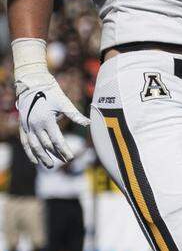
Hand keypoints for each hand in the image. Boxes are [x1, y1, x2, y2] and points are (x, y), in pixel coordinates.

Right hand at [13, 41, 89, 167]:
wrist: (32, 84)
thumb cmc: (51, 92)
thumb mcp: (64, 103)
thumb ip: (75, 115)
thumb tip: (89, 123)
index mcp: (47, 120)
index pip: (56, 140)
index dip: (63, 150)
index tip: (70, 157)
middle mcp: (35, 125)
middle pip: (46, 145)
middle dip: (56, 154)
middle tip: (65, 161)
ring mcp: (27, 126)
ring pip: (34, 146)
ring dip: (42, 157)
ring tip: (50, 166)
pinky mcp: (23, 125)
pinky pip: (25, 142)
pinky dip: (29, 152)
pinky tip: (34, 160)